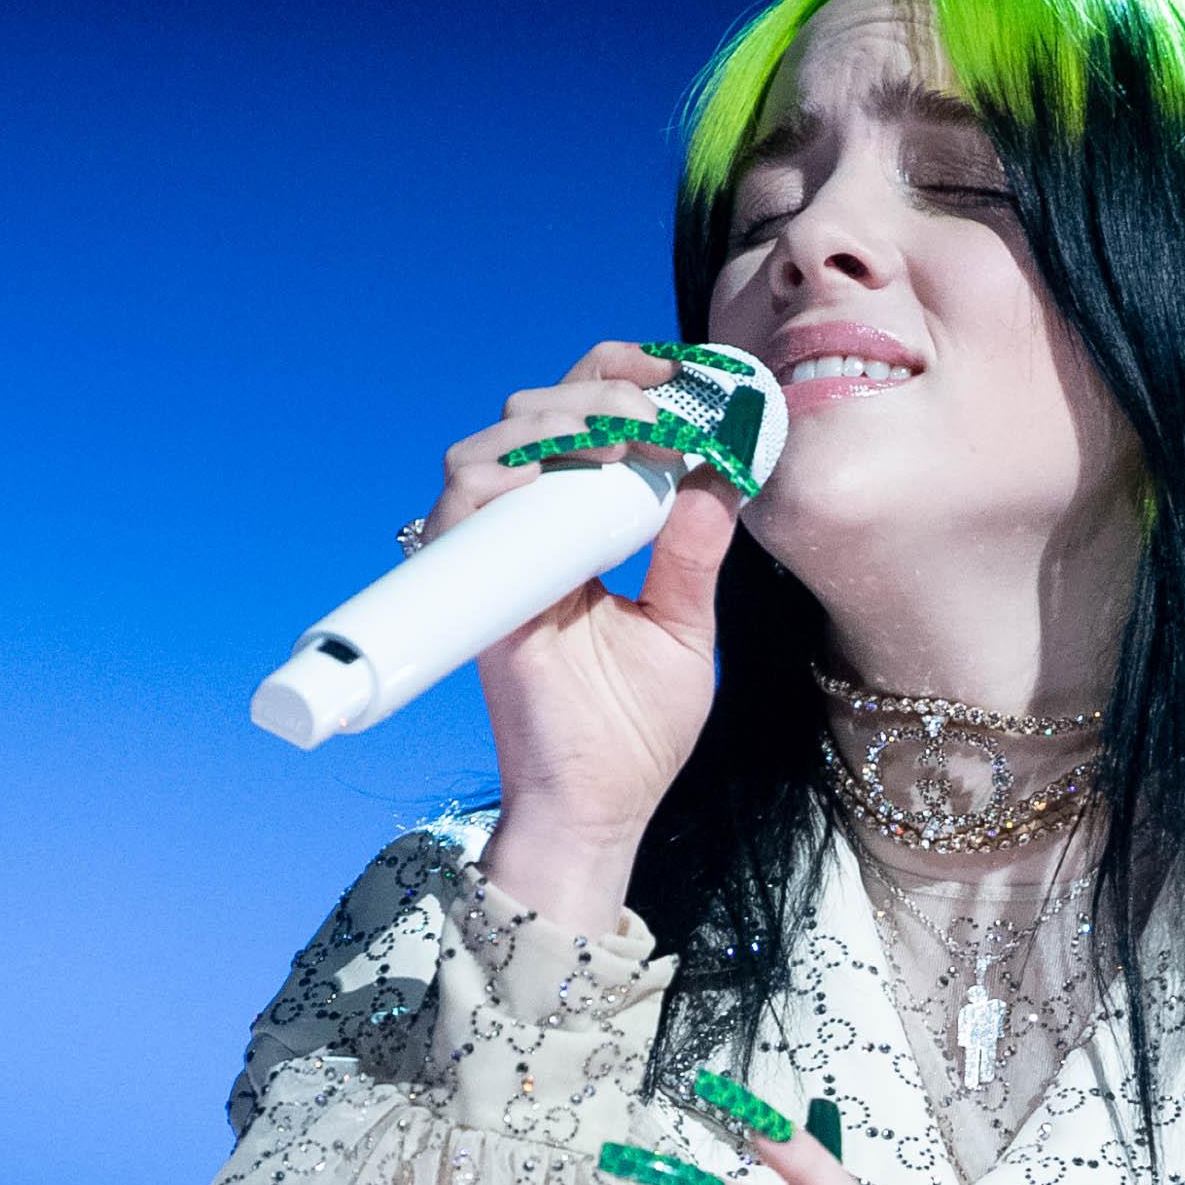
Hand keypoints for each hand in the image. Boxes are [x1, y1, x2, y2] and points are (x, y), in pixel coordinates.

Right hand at [420, 338, 743, 864]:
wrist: (598, 810)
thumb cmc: (635, 736)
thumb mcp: (686, 630)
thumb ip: (696, 554)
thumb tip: (725, 476)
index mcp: (578, 536)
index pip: (584, 427)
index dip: (620, 382)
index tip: (680, 375)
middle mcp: (527, 538)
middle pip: (531, 415)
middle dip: (595, 387)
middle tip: (660, 403)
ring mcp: (493, 563)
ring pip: (489, 446)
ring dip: (557, 420)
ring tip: (626, 431)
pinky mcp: (473, 594)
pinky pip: (460, 507)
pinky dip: (504, 474)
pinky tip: (565, 471)